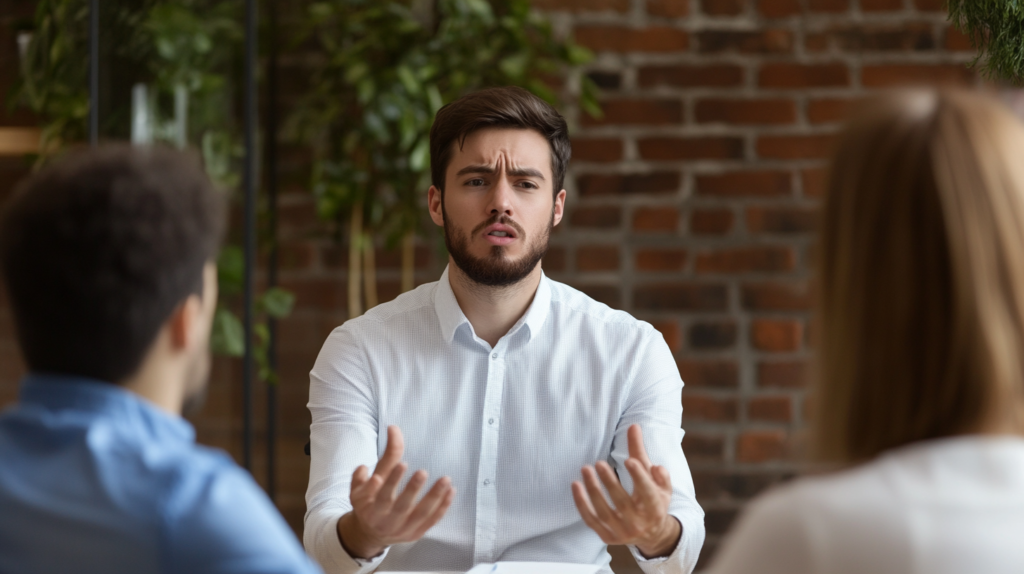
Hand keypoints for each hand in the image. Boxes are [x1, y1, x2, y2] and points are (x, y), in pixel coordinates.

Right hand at [336, 425, 454, 558]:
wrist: (369, 534)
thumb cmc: (369, 501)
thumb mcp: (367, 481)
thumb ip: (384, 456)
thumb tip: (394, 428)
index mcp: (369, 509)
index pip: (380, 494)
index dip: (390, 480)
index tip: (401, 464)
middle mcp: (384, 522)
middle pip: (400, 506)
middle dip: (412, 489)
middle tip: (422, 472)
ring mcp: (401, 530)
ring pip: (420, 515)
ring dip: (434, 498)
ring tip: (445, 480)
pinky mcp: (415, 534)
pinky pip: (431, 521)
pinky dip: (442, 507)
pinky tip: (451, 491)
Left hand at [572, 424, 680, 558]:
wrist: (653, 535)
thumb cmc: (654, 500)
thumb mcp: (657, 479)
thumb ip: (643, 453)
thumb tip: (633, 427)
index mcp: (656, 508)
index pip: (648, 493)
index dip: (640, 477)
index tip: (630, 461)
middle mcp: (640, 523)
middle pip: (622, 503)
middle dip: (610, 482)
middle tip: (599, 463)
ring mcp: (622, 532)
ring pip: (604, 512)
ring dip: (593, 491)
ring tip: (585, 469)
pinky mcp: (608, 537)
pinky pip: (591, 520)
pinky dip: (581, 504)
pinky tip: (576, 485)